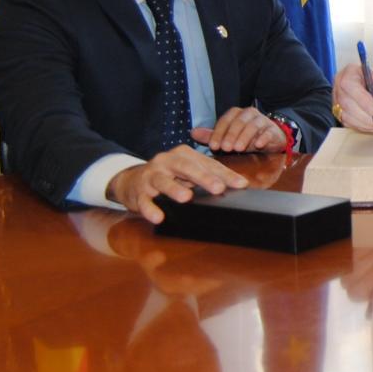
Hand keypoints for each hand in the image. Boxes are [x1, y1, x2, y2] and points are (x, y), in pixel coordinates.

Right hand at [106, 146, 248, 223]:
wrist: (131, 181)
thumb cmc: (168, 176)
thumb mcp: (189, 172)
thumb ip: (211, 175)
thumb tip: (241, 183)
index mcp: (183, 155)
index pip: (207, 164)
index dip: (224, 174)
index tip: (240, 184)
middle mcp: (166, 161)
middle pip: (186, 167)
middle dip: (203, 177)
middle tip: (217, 188)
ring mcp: (151, 176)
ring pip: (162, 181)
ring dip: (174, 189)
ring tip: (186, 197)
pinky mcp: (138, 192)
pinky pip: (144, 201)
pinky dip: (150, 209)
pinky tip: (158, 216)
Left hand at [192, 105, 287, 152]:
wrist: (270, 138)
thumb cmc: (245, 137)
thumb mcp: (228, 137)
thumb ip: (212, 135)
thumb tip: (192, 133)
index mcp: (236, 114)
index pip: (225, 121)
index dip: (218, 133)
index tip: (213, 146)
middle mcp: (249, 114)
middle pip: (238, 122)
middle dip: (231, 135)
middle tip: (226, 148)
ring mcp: (262, 121)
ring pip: (253, 126)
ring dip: (245, 137)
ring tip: (239, 148)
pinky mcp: (273, 130)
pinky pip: (268, 132)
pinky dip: (263, 137)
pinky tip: (258, 145)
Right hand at [332, 62, 372, 132]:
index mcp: (351, 72)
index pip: (348, 84)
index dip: (361, 99)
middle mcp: (341, 86)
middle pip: (347, 104)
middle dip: (367, 117)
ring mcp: (339, 102)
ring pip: (348, 118)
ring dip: (369, 125)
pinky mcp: (343, 115)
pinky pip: (352, 125)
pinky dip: (368, 129)